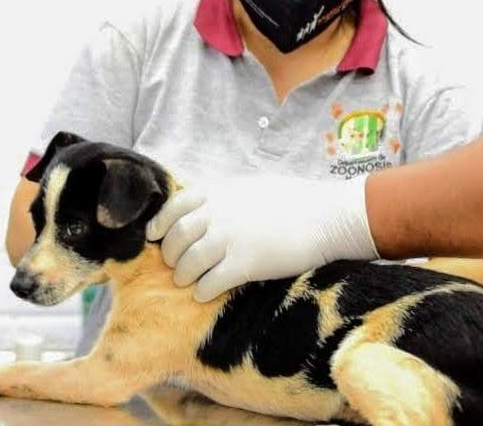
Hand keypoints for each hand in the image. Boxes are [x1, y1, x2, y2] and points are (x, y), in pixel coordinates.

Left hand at [146, 174, 378, 301]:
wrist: (327, 217)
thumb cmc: (297, 201)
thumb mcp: (254, 187)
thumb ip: (227, 198)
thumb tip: (207, 210)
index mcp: (221, 192)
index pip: (174, 206)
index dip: (160, 224)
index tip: (154, 237)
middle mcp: (220, 213)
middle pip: (175, 238)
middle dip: (170, 255)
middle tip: (176, 266)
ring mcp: (231, 239)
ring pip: (187, 264)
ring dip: (184, 276)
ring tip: (190, 282)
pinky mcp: (246, 264)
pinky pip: (209, 283)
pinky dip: (203, 291)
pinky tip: (207, 293)